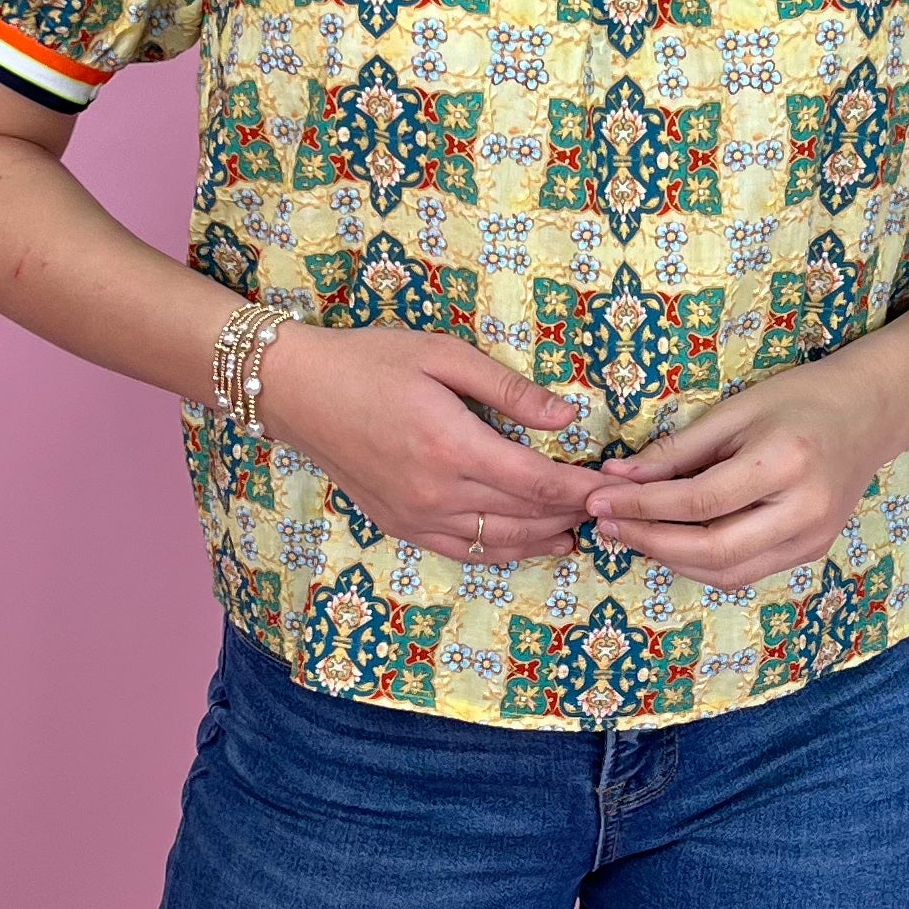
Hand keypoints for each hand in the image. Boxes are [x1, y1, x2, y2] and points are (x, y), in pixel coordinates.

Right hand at [257, 323, 590, 560]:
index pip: (536, 483)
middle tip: (605, 506)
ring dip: (543, 539)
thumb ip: (508, 390)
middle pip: (523, 516)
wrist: (298, 391)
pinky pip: (462, 550)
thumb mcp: (443, 356)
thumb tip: (567, 416)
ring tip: (577, 531)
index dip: (579, 489)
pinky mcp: (399, 524)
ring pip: (496, 542)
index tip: (610, 486)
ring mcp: (415, 515)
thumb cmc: (370, 361)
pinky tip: (527, 544)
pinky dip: (501, 552)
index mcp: (451, 446)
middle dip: (571, 513)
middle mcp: (436, 492)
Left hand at [580, 358, 898, 592]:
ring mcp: (813, 539)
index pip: (699, 501)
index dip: (642, 505)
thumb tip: (616, 477)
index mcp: (786, 463)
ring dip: (671, 559)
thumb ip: (677, 450)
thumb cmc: (801, 399)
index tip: (597, 499)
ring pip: (727, 572)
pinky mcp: (811, 552)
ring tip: (631, 533)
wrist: (870, 413)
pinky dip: (702, 562)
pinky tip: (671, 541)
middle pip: (713, 549)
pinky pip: (745, 571)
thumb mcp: (737, 411)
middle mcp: (805, 510)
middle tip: (607, 525)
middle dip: (650, 541)